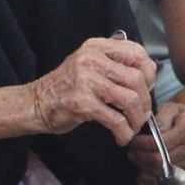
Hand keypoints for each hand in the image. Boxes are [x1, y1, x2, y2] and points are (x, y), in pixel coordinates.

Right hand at [30, 39, 154, 144]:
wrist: (35, 103)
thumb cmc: (66, 87)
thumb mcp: (87, 63)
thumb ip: (112, 62)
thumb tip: (148, 72)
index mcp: (96, 47)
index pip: (137, 53)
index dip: (149, 73)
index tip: (146, 88)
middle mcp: (91, 59)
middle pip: (137, 79)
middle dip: (145, 101)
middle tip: (141, 114)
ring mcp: (86, 80)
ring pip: (129, 99)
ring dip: (137, 119)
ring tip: (133, 127)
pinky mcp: (82, 103)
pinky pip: (115, 119)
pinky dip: (124, 132)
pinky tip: (121, 137)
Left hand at [126, 102, 184, 177]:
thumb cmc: (176, 117)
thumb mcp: (170, 109)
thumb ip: (162, 116)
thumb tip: (156, 129)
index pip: (161, 141)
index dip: (143, 143)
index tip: (133, 140)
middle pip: (160, 159)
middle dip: (141, 155)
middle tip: (131, 150)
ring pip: (161, 170)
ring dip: (144, 164)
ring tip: (136, 156)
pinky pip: (166, 177)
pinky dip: (151, 172)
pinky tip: (145, 164)